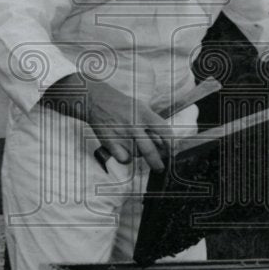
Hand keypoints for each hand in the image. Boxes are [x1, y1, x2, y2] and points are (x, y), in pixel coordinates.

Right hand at [42, 75, 171, 171]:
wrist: (96, 101)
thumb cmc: (121, 104)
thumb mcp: (140, 107)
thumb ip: (152, 123)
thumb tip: (163, 142)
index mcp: (144, 114)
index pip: (164, 132)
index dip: (171, 145)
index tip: (172, 152)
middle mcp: (134, 125)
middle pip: (151, 151)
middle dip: (158, 163)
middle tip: (161, 168)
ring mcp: (121, 135)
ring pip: (138, 155)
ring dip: (140, 155)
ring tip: (133, 144)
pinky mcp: (110, 143)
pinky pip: (124, 159)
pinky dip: (126, 158)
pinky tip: (124, 149)